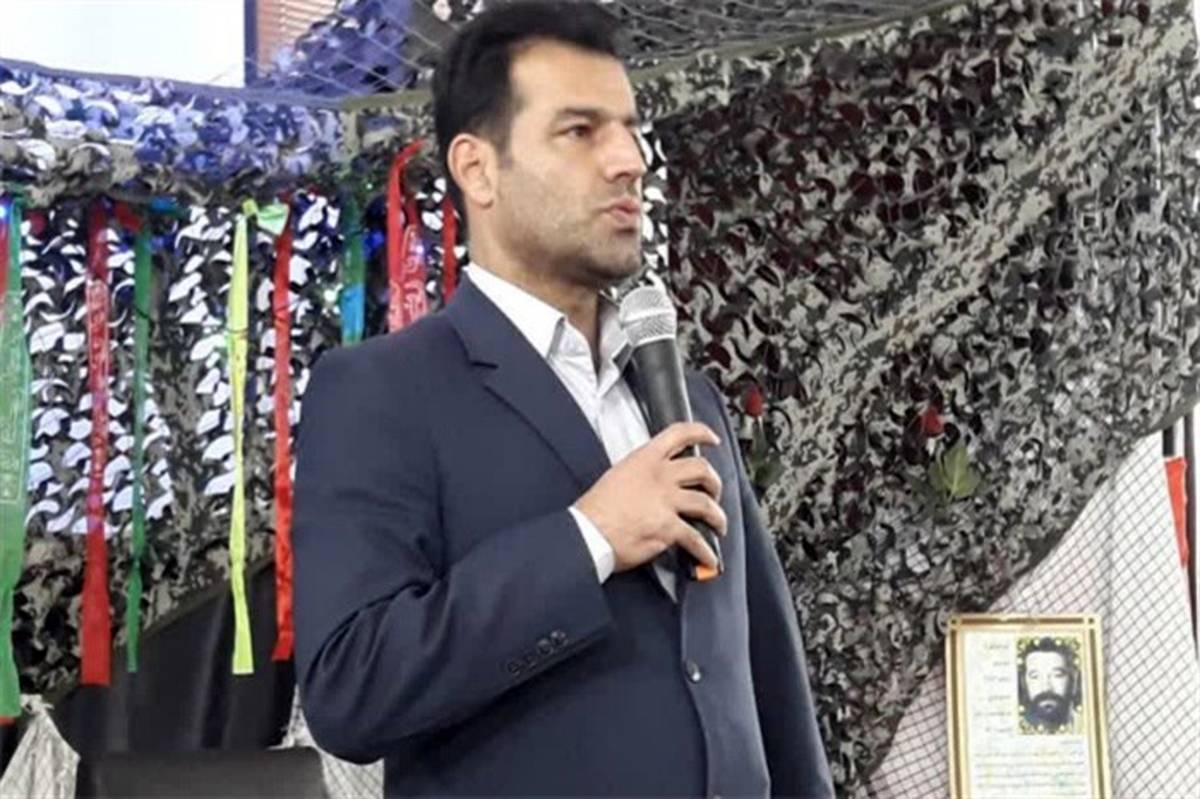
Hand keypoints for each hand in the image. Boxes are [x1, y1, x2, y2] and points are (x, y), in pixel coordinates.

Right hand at [575, 422, 726, 572]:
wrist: (587, 533)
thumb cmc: (594, 510)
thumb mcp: (617, 476)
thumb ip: (640, 473)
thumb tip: (654, 483)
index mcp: (644, 460)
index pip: (679, 434)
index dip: (701, 433)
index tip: (712, 439)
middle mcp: (660, 476)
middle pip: (702, 469)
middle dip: (714, 482)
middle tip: (714, 492)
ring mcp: (666, 502)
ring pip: (706, 504)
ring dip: (717, 517)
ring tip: (718, 525)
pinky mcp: (668, 528)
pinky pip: (696, 539)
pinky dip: (706, 551)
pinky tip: (708, 557)